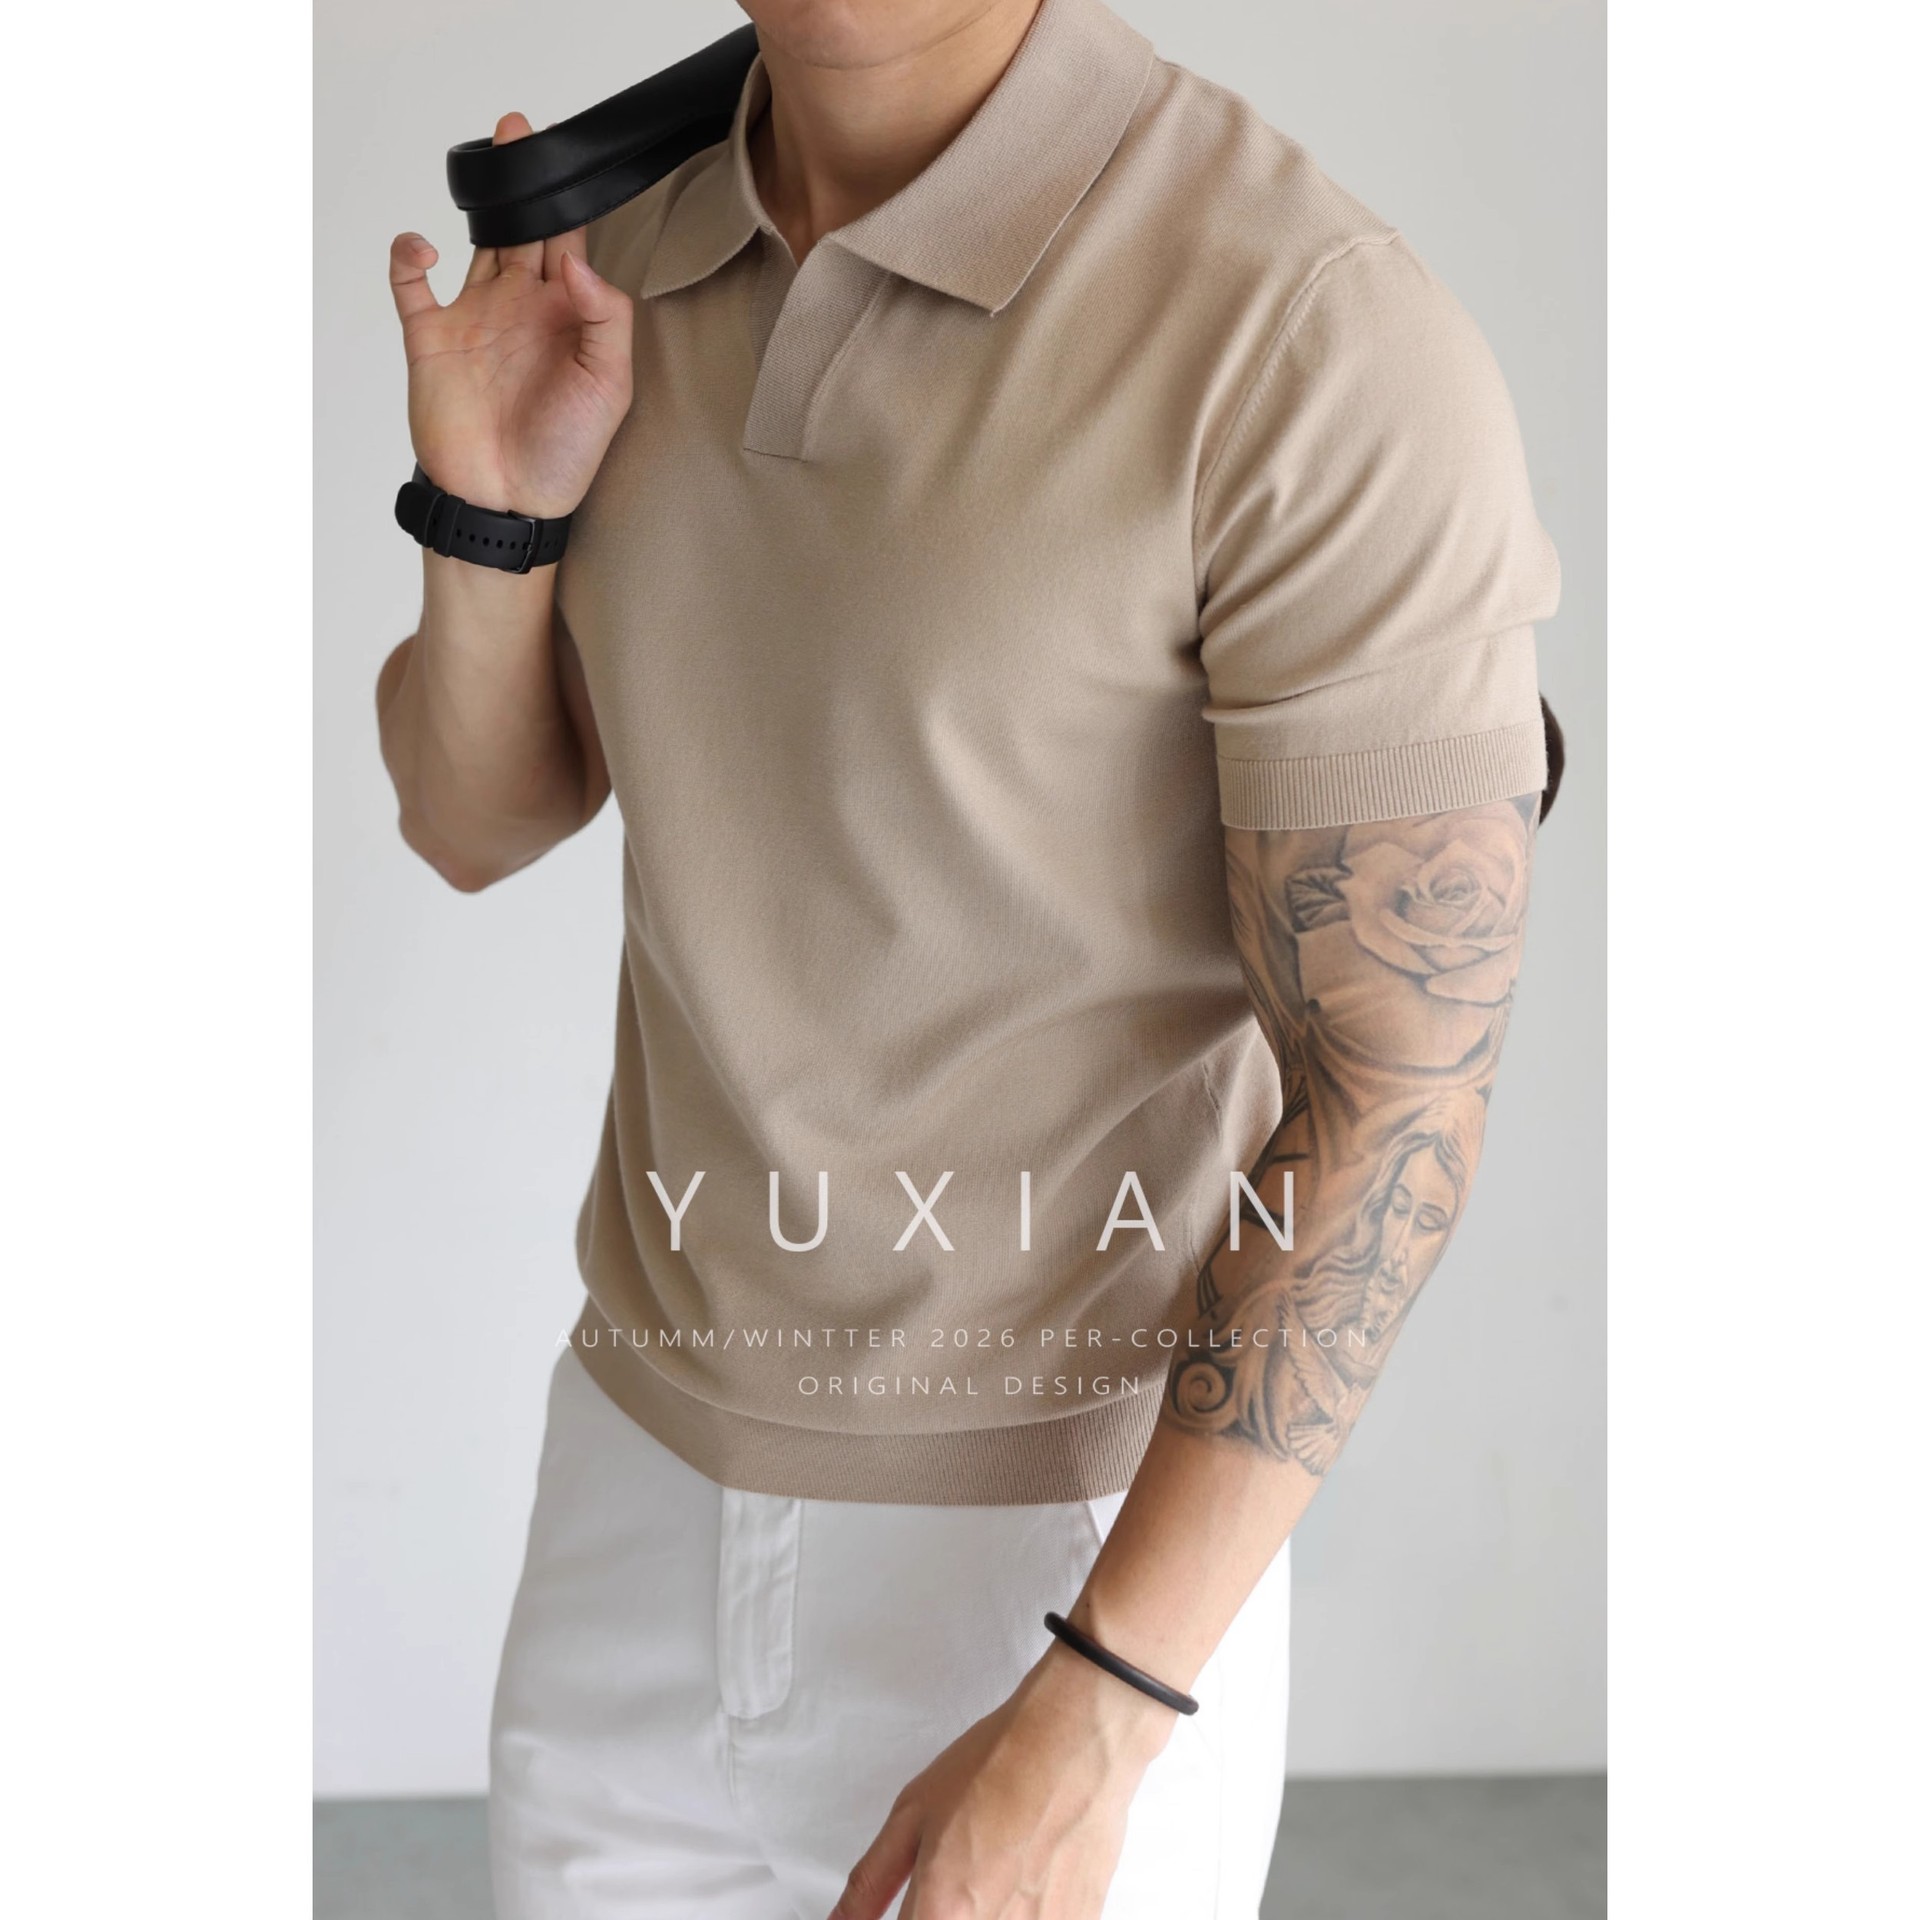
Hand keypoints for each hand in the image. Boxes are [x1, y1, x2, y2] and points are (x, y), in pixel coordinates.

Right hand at [387, 113, 633, 519]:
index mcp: (566, 318)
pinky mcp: (430, 338)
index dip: (569, 204)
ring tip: (488, 165)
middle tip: (521, 131)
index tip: (570, 164)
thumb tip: (575, 260)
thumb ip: (605, 320)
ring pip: (475, 244)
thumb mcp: (609, 390)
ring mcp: (474, 319)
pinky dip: (408, 255)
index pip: (570, 245)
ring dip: (479, 204)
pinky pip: (411, 284)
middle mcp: (519, 309)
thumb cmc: (563, 456)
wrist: (506, 502)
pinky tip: (422, 247)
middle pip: (522, 229)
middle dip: (523, 182)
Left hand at [830, 1643, 1175, 1919]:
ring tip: (993, 1866)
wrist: (1077, 1739)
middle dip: (942, 1908)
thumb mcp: (913, 1813)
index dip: (904, 1918)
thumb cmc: (1002, 1763)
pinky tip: (1023, 1874)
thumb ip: (871, 1882)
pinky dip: (1019, 1908)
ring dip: (982, 1908)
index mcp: (943, 1911)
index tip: (909, 1905)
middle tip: (955, 1875)